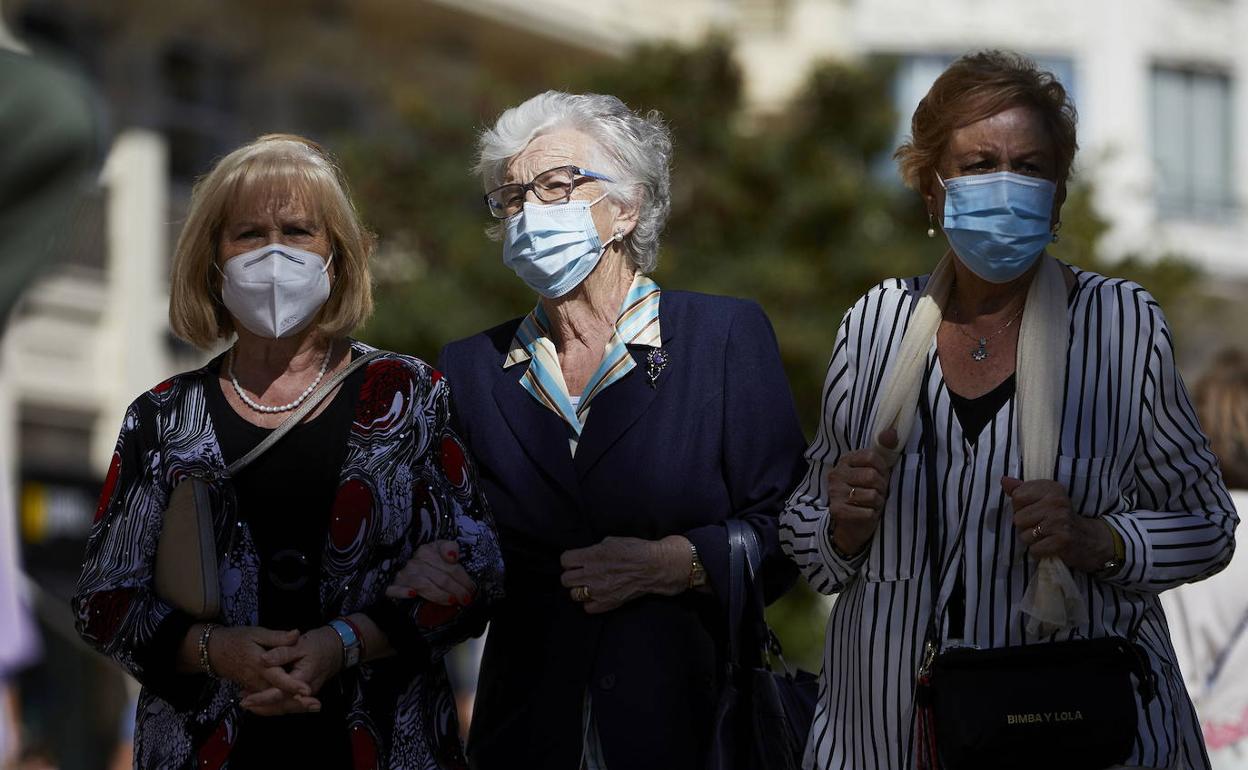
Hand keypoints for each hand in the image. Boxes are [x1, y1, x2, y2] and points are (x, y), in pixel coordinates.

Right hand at [207, 626, 309, 699]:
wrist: (214, 652)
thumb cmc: (237, 639)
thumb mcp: (257, 633)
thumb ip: (278, 638)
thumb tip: (297, 634)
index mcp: (260, 665)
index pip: (278, 678)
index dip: (293, 685)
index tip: (308, 690)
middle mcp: (257, 680)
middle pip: (278, 697)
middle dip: (298, 703)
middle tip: (317, 706)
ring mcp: (255, 688)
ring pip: (274, 703)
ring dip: (294, 706)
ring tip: (313, 707)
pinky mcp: (254, 690)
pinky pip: (269, 703)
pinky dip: (283, 706)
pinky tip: (299, 707)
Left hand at [243, 627, 343, 715]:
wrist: (338, 647)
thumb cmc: (319, 644)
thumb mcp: (300, 644)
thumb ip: (282, 652)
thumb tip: (263, 659)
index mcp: (303, 679)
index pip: (280, 693)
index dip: (262, 698)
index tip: (245, 699)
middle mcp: (305, 691)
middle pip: (281, 705)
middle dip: (261, 706)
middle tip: (243, 703)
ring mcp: (305, 694)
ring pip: (284, 707)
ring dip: (266, 707)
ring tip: (247, 702)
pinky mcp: (303, 692)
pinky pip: (288, 703)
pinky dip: (274, 704)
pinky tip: (261, 700)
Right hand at [385, 540, 475, 605]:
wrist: (408, 574)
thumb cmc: (428, 564)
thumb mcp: (439, 551)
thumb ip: (449, 548)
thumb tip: (452, 556)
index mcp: (427, 551)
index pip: (449, 566)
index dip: (463, 579)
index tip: (471, 589)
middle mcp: (415, 562)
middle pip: (440, 577)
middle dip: (456, 589)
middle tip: (466, 599)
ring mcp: (403, 574)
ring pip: (423, 584)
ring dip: (439, 594)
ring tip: (452, 601)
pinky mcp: (393, 586)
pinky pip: (395, 589)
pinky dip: (403, 592)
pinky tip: (413, 594)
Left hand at [560, 535, 689, 613]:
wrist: (654, 566)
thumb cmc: (636, 550)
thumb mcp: (611, 541)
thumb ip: (594, 550)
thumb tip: (586, 555)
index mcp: (592, 555)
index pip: (565, 560)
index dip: (570, 560)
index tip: (575, 561)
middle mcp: (592, 574)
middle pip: (565, 579)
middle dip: (571, 575)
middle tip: (581, 573)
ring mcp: (599, 590)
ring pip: (574, 594)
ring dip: (579, 589)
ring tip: (588, 585)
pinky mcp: (608, 602)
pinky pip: (587, 608)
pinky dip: (590, 602)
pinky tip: (597, 595)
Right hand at [823, 428, 898, 555]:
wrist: (852, 525)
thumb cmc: (867, 493)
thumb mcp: (876, 471)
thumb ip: (885, 450)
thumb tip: (892, 433)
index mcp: (845, 461)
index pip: (871, 457)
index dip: (882, 469)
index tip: (880, 477)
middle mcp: (836, 474)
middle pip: (871, 476)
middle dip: (881, 488)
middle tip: (877, 494)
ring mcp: (835, 493)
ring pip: (871, 495)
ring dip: (877, 503)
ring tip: (872, 504)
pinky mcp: (837, 511)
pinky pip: (867, 512)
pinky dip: (872, 515)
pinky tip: (866, 514)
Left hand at [1003, 477, 1113, 572]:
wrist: (1088, 539)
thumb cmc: (1059, 517)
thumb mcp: (1043, 498)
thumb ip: (1022, 489)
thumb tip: (1004, 481)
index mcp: (1051, 488)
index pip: (1017, 497)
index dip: (1020, 508)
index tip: (1035, 510)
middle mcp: (1057, 502)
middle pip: (1018, 518)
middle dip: (1025, 526)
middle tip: (1042, 526)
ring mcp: (1060, 521)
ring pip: (1024, 535)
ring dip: (1032, 540)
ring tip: (1046, 535)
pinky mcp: (1062, 541)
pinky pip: (1034, 549)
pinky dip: (1039, 551)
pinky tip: (1050, 545)